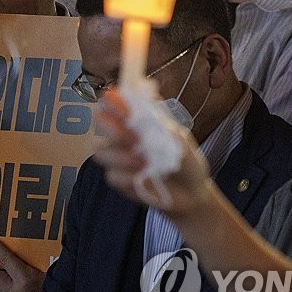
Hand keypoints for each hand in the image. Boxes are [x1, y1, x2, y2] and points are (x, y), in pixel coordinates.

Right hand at [90, 89, 215, 218]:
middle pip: (99, 122)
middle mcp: (123, 136)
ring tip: (144, 162)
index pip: (115, 102)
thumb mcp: (180, 139)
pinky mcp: (119, 181)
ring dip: (120, 156)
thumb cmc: (186, 160)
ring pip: (100, 152)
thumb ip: (160, 125)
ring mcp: (118, 158)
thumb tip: (144, 110)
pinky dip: (128, 177)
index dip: (111, 99)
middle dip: (110, 128)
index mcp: (136, 120)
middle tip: (130, 136)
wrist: (192, 192)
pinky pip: (112, 176)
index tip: (115, 99)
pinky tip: (143, 177)